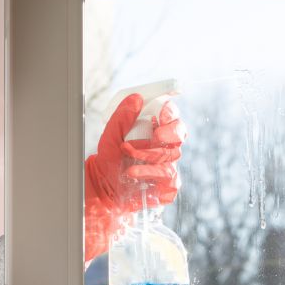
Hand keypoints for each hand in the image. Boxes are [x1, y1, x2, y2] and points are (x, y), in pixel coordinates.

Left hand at [85, 93, 185, 262]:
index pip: (172, 116)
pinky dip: (152, 180)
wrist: (105, 185)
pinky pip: (170, 183)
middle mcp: (165, 146)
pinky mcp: (167, 186)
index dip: (171, 114)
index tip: (160, 116)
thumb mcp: (111, 135)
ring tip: (130, 166)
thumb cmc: (110, 158)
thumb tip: (135, 98)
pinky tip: (137, 178)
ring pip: (170, 161)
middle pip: (179, 136)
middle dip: (169, 135)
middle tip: (155, 137)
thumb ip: (122, 116)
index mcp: (156, 129)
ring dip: (149, 161)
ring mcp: (168, 166)